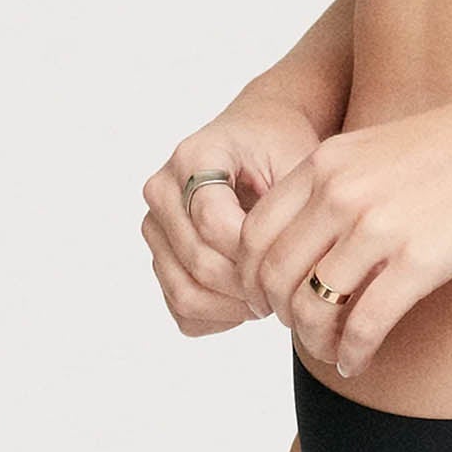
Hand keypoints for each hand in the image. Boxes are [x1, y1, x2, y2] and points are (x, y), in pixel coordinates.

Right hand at [140, 91, 324, 336]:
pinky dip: (218, 316)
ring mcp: (155, 226)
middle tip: (288, 288)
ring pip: (185, 292)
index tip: (292, 259)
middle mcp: (162, 191)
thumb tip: (283, 267)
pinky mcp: (160, 256)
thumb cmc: (278, 144)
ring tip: (272, 296)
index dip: (254, 252)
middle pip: (199, 261)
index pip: (213, 222)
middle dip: (248, 284)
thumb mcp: (296, 157)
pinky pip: (181, 308)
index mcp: (193, 157)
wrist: (255, 135)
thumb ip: (291, 205)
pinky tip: (251, 300)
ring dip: (233, 307)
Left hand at [236, 80, 451, 378]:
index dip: (252, 275)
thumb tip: (311, 236)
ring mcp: (379, 226)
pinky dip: (352, 353)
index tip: (270, 297)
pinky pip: (363, 324)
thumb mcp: (385, 145)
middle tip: (299, 328)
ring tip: (331, 350)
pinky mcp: (420, 260)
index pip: (253, 231)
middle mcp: (342, 190)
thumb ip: (342, 182)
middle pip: (273, 274)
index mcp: (329, 160)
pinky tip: (359, 361)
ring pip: (311, 306)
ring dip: (314, 341)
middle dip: (279, 312)